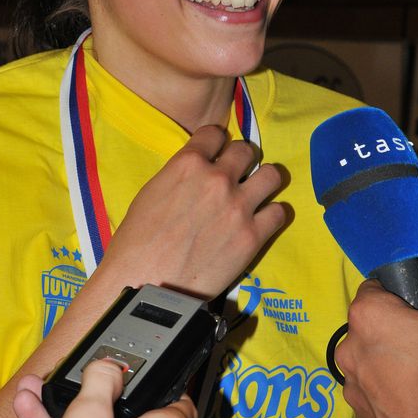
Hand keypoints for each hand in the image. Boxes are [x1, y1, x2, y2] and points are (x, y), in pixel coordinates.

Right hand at [13, 360, 196, 417]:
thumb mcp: (89, 417)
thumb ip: (101, 380)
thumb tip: (108, 364)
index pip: (174, 394)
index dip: (154, 375)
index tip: (132, 362)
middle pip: (126, 409)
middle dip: (93, 389)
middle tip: (75, 374)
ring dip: (65, 407)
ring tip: (38, 386)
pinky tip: (30, 408)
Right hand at [98, 125, 285, 298]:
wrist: (146, 285)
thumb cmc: (138, 242)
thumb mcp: (153, 191)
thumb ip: (181, 174)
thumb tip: (199, 172)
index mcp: (188, 163)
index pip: (215, 133)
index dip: (216, 143)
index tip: (217, 152)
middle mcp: (217, 179)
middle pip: (246, 150)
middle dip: (242, 160)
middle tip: (237, 174)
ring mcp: (238, 207)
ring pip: (272, 175)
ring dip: (264, 182)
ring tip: (257, 193)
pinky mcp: (252, 236)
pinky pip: (279, 212)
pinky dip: (272, 215)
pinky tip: (261, 221)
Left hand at [335, 280, 417, 417]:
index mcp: (369, 315)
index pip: (376, 288)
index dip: (404, 297)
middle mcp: (351, 346)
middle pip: (373, 325)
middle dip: (398, 330)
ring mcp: (352, 381)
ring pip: (372, 358)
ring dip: (392, 361)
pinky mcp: (359, 411)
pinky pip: (373, 389)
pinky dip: (390, 390)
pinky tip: (415, 397)